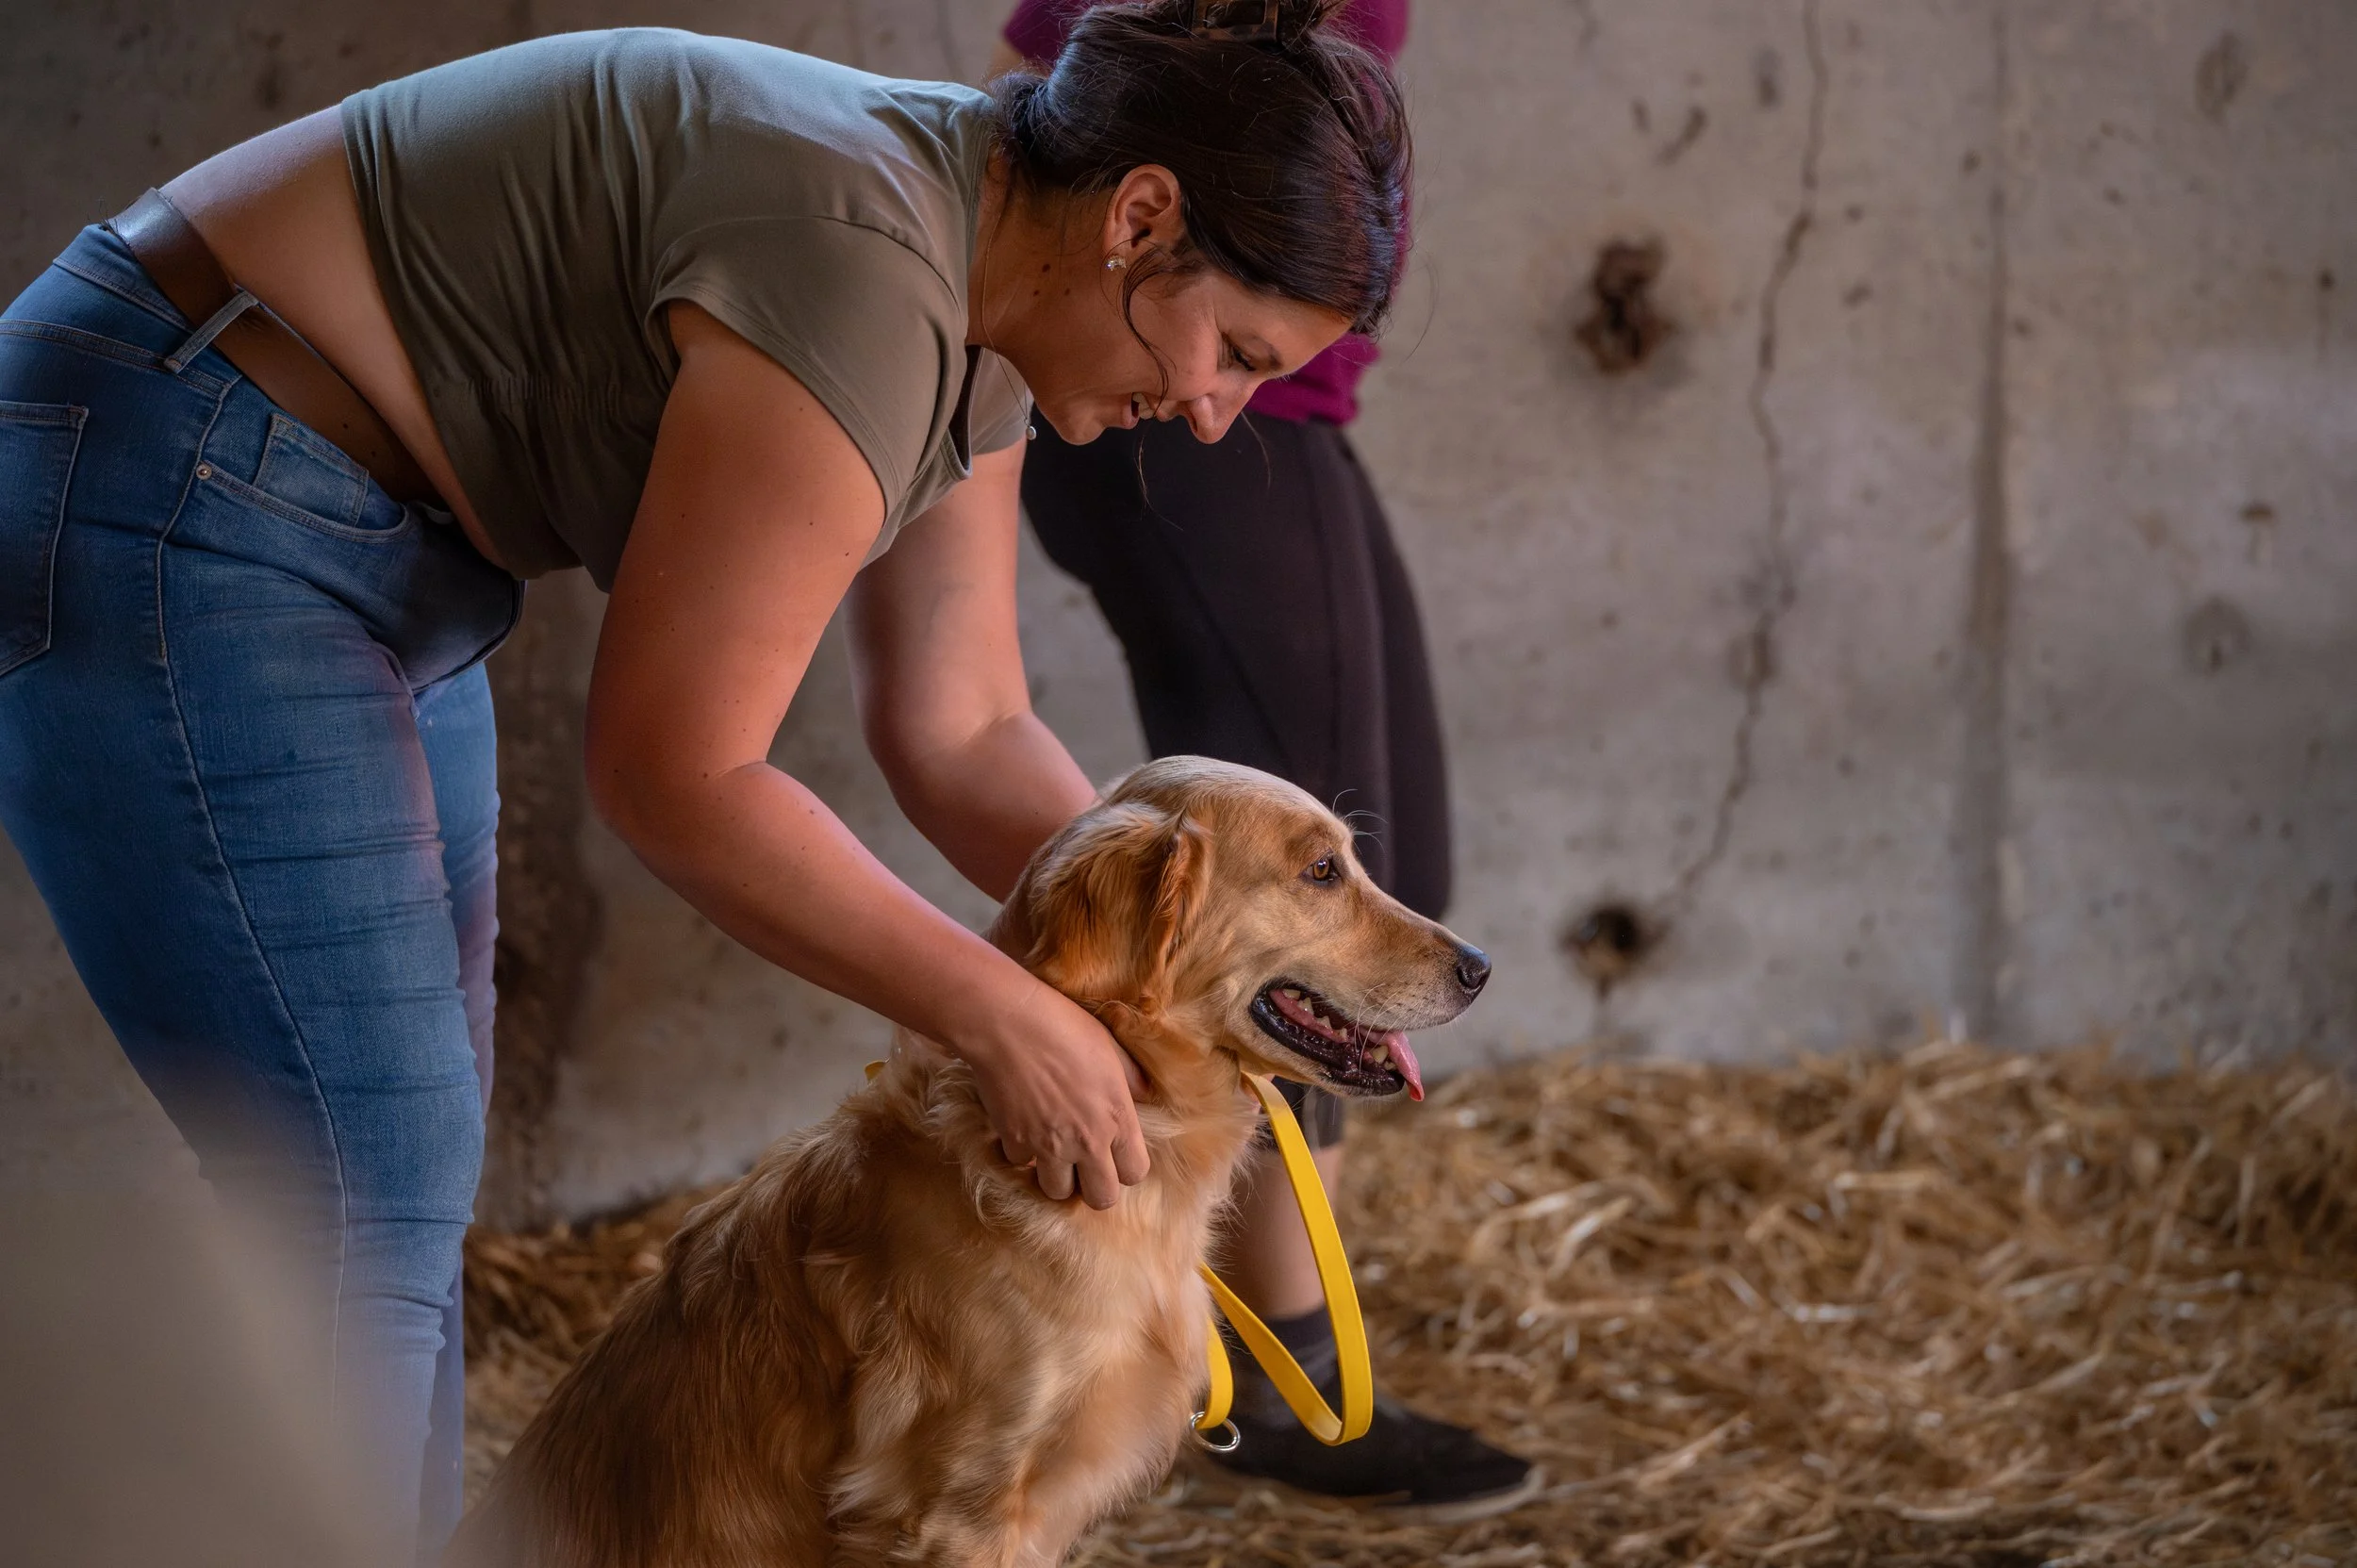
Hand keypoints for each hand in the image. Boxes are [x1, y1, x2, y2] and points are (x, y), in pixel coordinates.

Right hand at [959, 979, 1149, 1207]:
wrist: (1008, 1022)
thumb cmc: (1064, 1026)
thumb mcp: (1111, 1046)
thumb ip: (1131, 1078)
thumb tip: (1144, 1094)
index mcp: (1117, 1118)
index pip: (1135, 1173)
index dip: (1127, 1168)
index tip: (1116, 1154)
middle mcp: (1086, 1141)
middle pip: (1101, 1199)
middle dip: (1095, 1187)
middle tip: (1087, 1166)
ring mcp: (1048, 1145)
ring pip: (1058, 1192)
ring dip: (1057, 1176)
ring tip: (1055, 1152)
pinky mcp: (1014, 1140)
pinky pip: (1021, 1163)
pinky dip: (1023, 1152)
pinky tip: (1024, 1128)